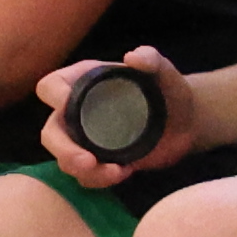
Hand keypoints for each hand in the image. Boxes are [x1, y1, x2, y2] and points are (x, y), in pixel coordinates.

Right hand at [36, 49, 185, 190]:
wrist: (185, 121)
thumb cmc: (168, 89)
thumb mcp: (163, 71)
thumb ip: (152, 59)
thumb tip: (133, 57)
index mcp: (83, 83)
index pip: (50, 87)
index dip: (54, 95)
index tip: (68, 103)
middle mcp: (76, 112)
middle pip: (50, 132)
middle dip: (63, 149)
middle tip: (88, 161)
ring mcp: (85, 140)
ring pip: (64, 160)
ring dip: (85, 171)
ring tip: (117, 172)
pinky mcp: (98, 162)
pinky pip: (85, 177)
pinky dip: (100, 180)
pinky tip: (126, 172)